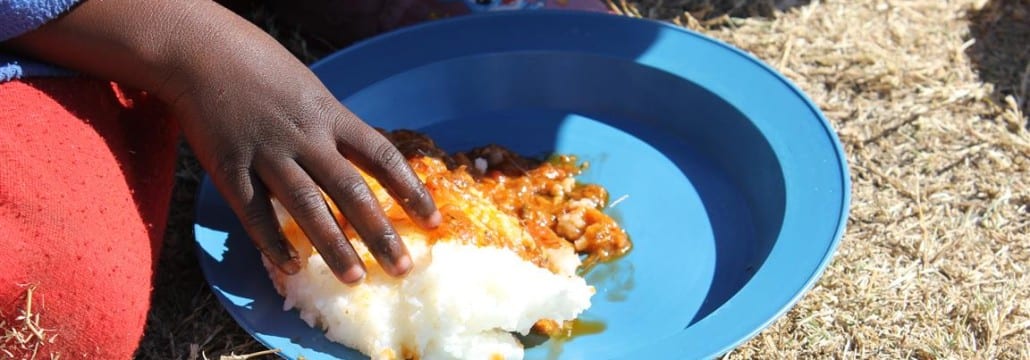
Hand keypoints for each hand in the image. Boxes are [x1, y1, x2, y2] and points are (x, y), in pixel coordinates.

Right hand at [5, 0, 440, 283]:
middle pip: (351, 191)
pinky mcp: (228, 166)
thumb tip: (361, 157)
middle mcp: (305, 136)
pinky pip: (255, 212)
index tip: (432, 221)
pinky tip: (291, 266)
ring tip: (355, 279)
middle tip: (402, 268)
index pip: (382, 157)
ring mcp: (267, 152)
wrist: (198, 50)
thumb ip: (332, 124)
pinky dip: (273, 242)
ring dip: (334, 247)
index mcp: (330, 114)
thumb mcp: (310, 89)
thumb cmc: (257, 66)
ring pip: (307, 207)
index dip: (411, 191)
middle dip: (380, 233)